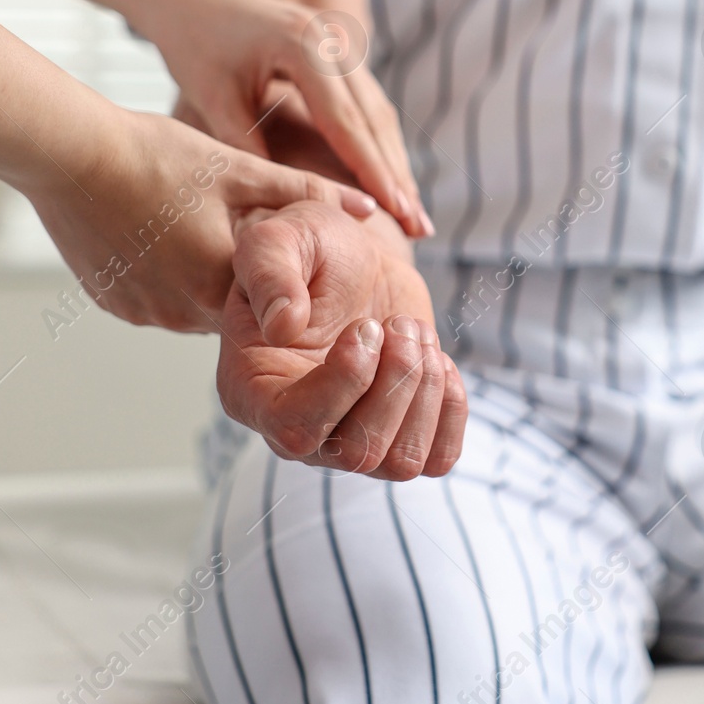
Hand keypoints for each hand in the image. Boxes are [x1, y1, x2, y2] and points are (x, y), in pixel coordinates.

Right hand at [23, 110, 376, 331]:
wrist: (68, 154)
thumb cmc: (158, 154)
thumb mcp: (239, 168)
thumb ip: (305, 192)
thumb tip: (370, 208)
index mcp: (225, 281)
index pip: (275, 297)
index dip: (280, 272)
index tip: (281, 248)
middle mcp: (185, 313)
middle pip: (236, 308)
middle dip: (243, 279)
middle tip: (236, 232)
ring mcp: (145, 313)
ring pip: (194, 309)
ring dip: (203, 280)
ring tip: (194, 229)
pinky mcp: (114, 305)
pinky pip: (155, 303)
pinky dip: (163, 278)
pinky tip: (157, 236)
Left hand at [144, 0, 430, 237]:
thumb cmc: (194, 45)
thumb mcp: (215, 99)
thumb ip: (247, 145)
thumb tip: (283, 201)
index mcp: (303, 46)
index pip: (347, 121)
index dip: (372, 171)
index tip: (395, 213)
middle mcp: (332, 39)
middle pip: (375, 118)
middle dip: (397, 175)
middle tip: (419, 224)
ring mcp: (340, 43)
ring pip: (379, 112)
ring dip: (396, 163)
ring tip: (414, 212)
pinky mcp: (339, 53)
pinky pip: (368, 103)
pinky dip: (380, 144)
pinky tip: (391, 179)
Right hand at [217, 200, 466, 479]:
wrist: (355, 262)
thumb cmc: (307, 252)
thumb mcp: (278, 240)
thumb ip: (270, 275)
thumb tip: (283, 327)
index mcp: (252, 393)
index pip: (296, 429)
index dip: (346, 381)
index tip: (366, 326)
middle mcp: (297, 431)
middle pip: (358, 453)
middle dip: (396, 381)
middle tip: (399, 324)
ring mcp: (349, 441)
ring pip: (399, 462)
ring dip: (424, 390)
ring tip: (414, 333)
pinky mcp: (399, 434)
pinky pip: (436, 459)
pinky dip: (451, 410)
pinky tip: (436, 359)